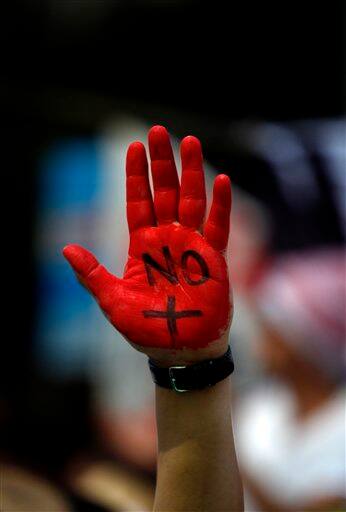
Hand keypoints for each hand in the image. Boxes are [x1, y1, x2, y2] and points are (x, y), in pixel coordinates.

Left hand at [63, 126, 231, 364]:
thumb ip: (92, 274)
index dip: (136, 175)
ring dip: (191, 172)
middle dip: (161, 162)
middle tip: (158, 131)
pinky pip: (218, 227)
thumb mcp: (113, 301)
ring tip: (189, 142)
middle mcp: (167, 239)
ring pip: (192, 201)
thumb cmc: (147, 329)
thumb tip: (66, 248)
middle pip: (164, 193)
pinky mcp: (214, 258)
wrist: (180, 350)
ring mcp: (191, 246)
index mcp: (142, 246)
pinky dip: (221, 206)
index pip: (138, 202)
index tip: (133, 147)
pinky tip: (221, 181)